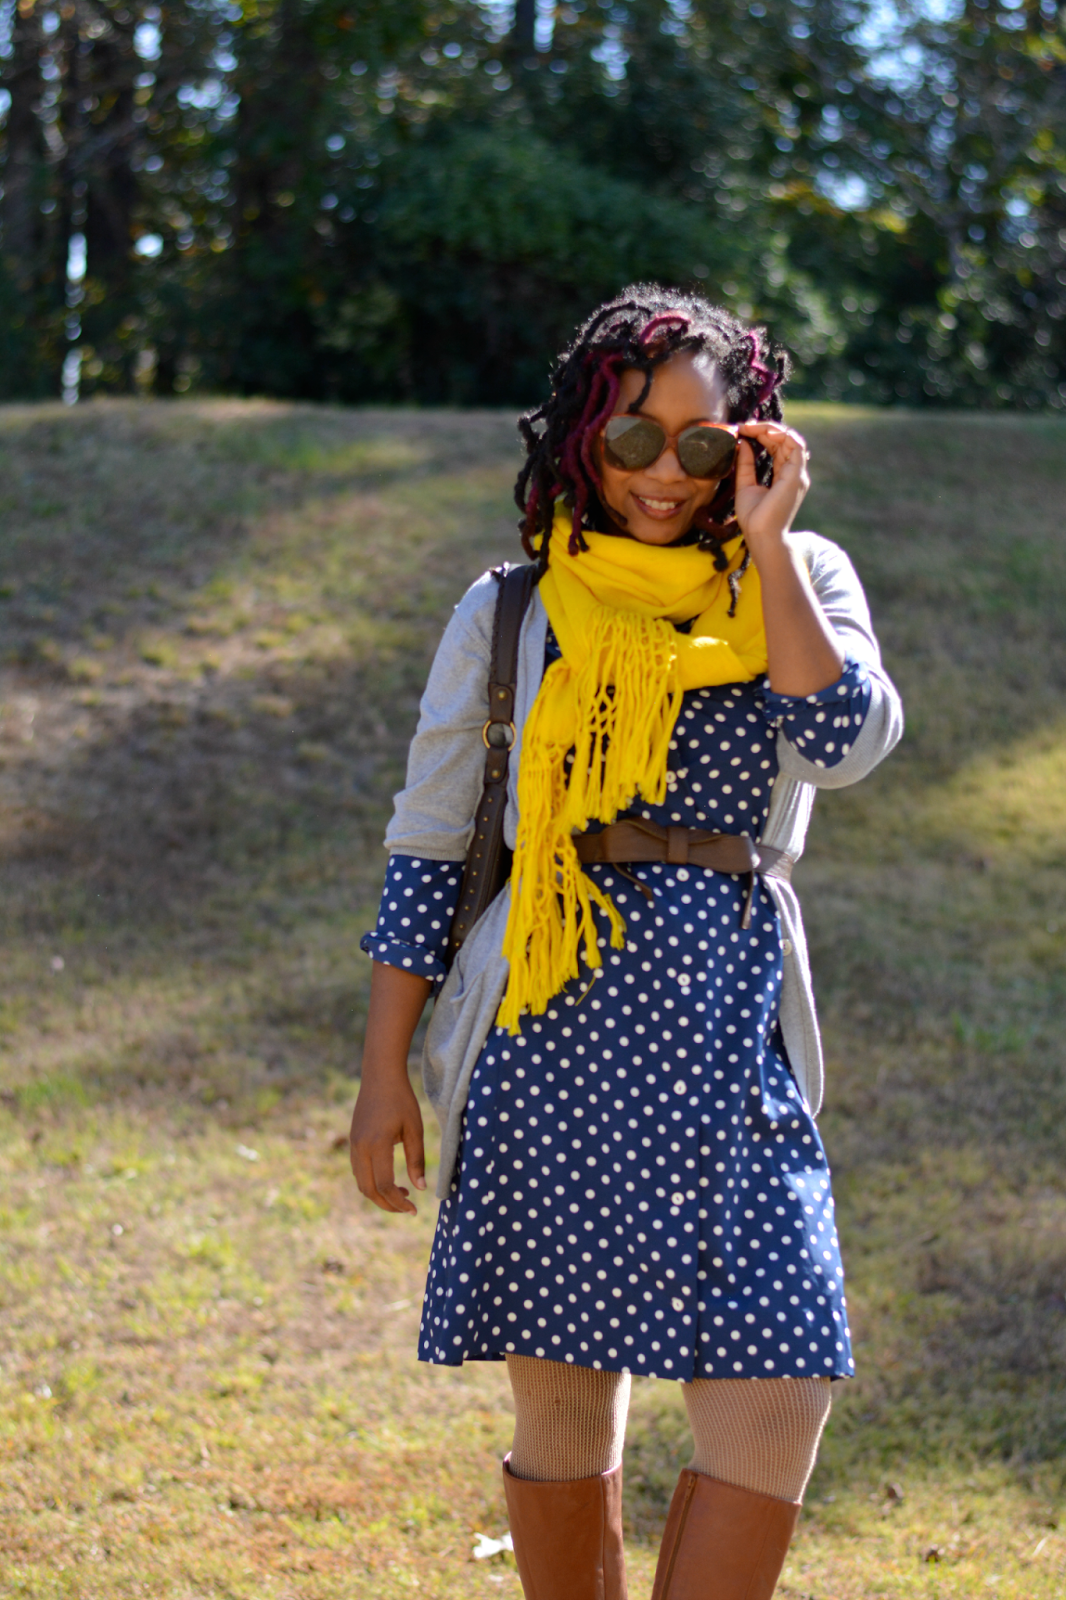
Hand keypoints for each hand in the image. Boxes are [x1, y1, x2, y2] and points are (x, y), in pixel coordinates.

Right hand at [350, 1072, 425, 1213]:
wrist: (380, 1076)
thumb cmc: (401, 1100)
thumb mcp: (415, 1128)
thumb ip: (416, 1159)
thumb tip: (421, 1189)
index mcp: (377, 1144)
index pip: (384, 1185)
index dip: (398, 1202)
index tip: (414, 1209)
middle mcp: (360, 1148)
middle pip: (369, 1190)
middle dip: (387, 1205)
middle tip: (408, 1208)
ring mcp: (354, 1145)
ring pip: (361, 1183)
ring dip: (379, 1195)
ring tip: (403, 1193)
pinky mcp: (353, 1142)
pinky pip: (359, 1172)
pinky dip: (372, 1183)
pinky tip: (389, 1180)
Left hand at [733, 422, 810, 551]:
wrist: (761, 535)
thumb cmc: (754, 517)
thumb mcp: (745, 484)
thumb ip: (745, 464)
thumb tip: (742, 442)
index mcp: (784, 475)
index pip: (778, 446)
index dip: (762, 435)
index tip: (742, 430)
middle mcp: (793, 473)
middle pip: (785, 440)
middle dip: (765, 429)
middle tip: (744, 426)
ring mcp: (797, 474)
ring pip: (792, 439)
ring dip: (772, 429)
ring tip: (752, 427)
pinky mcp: (796, 476)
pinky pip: (797, 446)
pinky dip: (783, 435)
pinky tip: (765, 432)